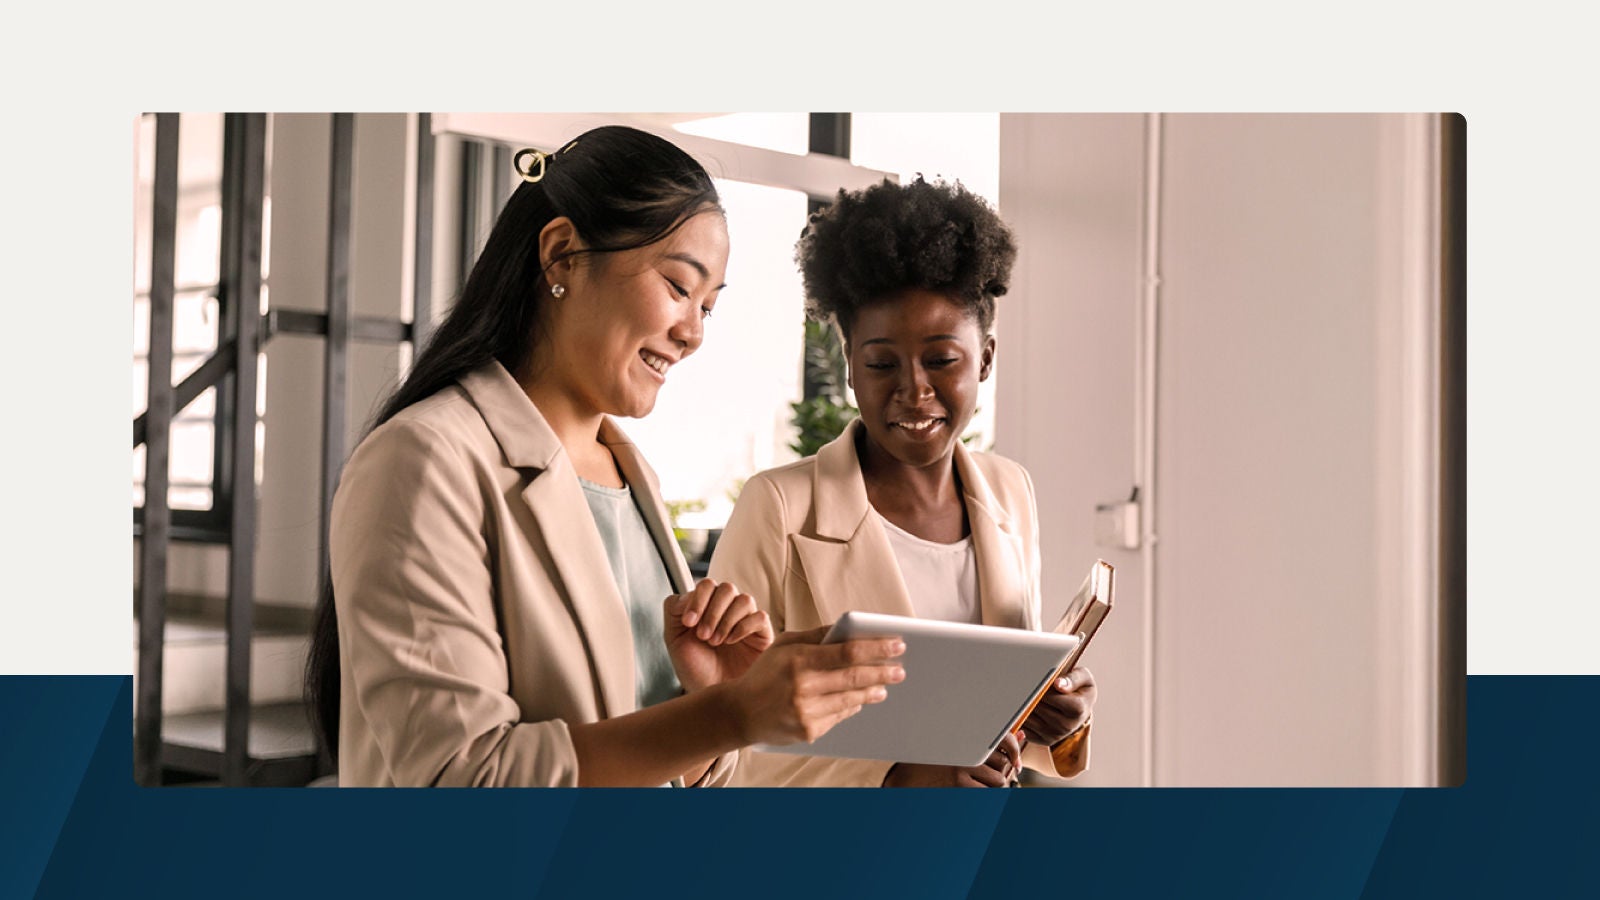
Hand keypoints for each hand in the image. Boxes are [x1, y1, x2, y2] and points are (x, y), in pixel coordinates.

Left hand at [664, 579, 773, 692]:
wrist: (711, 695)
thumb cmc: (695, 669)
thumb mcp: (674, 640)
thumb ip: (674, 611)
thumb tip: (690, 594)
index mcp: (707, 607)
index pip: (706, 585)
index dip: (697, 600)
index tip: (689, 623)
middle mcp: (728, 609)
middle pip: (726, 588)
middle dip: (712, 612)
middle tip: (703, 636)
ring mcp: (746, 620)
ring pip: (744, 599)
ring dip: (726, 620)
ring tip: (716, 641)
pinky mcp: (762, 634)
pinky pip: (759, 617)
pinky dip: (743, 627)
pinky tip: (732, 641)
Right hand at [725, 625, 905, 746]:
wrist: (740, 713)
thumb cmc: (765, 673)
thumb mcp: (784, 644)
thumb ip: (817, 635)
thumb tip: (849, 627)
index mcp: (798, 660)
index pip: (847, 652)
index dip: (876, 648)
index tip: (897, 644)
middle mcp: (803, 687)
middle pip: (854, 677)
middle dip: (883, 672)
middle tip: (900, 669)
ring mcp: (807, 712)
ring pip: (851, 700)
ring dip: (872, 691)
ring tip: (884, 685)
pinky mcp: (809, 731)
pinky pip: (840, 716)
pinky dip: (852, 706)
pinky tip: (860, 700)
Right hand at [882, 731, 1022, 787]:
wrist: (912, 776)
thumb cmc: (938, 759)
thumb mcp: (963, 744)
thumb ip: (993, 738)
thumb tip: (1022, 734)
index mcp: (969, 733)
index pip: (1005, 737)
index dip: (1016, 750)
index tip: (1016, 761)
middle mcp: (968, 748)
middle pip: (1004, 762)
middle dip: (1004, 771)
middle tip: (994, 776)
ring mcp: (964, 767)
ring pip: (1000, 780)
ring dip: (996, 785)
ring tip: (981, 783)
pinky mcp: (960, 784)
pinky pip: (988, 792)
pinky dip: (988, 793)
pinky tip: (976, 790)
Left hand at [1020, 666, 1095, 746]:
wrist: (1082, 708)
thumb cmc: (1080, 688)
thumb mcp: (1083, 677)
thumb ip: (1073, 678)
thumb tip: (1058, 684)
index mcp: (1077, 708)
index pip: (1049, 696)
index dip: (1040, 686)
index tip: (1036, 680)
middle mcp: (1067, 725)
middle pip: (1037, 707)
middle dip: (1029, 695)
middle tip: (1025, 686)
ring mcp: (1055, 735)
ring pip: (1028, 718)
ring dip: (1021, 707)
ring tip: (1023, 696)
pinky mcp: (1045, 741)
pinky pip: (1025, 729)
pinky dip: (1020, 718)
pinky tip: (1023, 708)